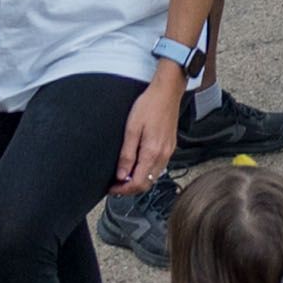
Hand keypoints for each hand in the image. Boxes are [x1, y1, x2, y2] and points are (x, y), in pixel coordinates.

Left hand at [117, 64, 181, 191]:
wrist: (167, 92)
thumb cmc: (149, 105)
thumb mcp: (132, 129)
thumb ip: (127, 155)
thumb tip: (121, 175)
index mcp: (152, 152)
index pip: (137, 183)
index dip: (123, 190)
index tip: (112, 188)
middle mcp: (163, 155)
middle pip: (146, 183)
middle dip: (130, 188)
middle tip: (115, 184)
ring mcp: (168, 152)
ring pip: (153, 177)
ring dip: (138, 180)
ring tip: (124, 175)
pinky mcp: (170, 147)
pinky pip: (158, 167)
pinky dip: (146, 171)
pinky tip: (137, 164)